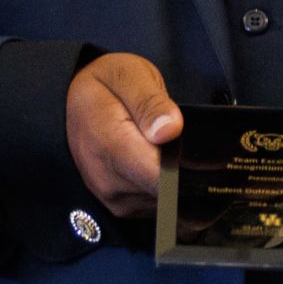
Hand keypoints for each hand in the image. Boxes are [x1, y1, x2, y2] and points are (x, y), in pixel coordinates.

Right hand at [66, 52, 185, 216]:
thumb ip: (150, 102)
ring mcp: (113, 198)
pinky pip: (157, 208)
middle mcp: (108, 180)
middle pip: (167, 194)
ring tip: (176, 152)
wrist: (73, 105)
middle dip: (189, 175)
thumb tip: (170, 130)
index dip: (190, 170)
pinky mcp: (121, 207)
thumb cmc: (106, 85)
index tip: (209, 155)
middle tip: (197, 146)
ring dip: (179, 184)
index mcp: (110, 144)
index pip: (160, 176)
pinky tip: (166, 166)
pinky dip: (168, 192)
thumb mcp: (129, 75)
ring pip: (166, 204)